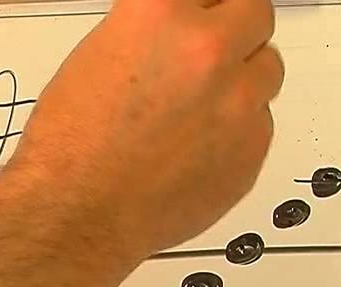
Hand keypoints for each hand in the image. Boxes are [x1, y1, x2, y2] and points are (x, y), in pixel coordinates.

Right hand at [10, 0, 283, 262]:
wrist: (78, 212)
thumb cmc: (72, 142)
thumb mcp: (102, 52)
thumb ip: (158, 31)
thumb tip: (187, 28)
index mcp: (162, 12)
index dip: (207, 3)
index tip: (206, 11)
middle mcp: (209, 50)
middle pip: (256, 13)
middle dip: (238, 27)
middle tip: (216, 48)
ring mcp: (238, 102)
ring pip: (268, 70)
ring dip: (244, 78)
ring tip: (203, 106)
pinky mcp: (252, 149)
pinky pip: (261, 124)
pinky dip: (238, 130)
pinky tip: (198, 148)